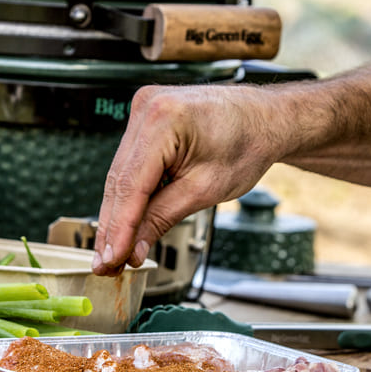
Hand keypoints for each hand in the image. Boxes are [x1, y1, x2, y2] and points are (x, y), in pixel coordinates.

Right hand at [92, 83, 282, 274]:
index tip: (112, 260)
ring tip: (114, 252)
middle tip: (106, 264)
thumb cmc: (247, 144)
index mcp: (164, 119)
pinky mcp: (145, 118)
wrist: (264, 119)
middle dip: (113, 226)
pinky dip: (129, 194)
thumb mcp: (205, 189)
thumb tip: (133, 248)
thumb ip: (162, 218)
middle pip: (119, 180)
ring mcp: (143, 109)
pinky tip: (125, 223)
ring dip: (117, 214)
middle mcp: (147, 107)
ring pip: (120, 173)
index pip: (131, 185)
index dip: (119, 228)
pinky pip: (130, 163)